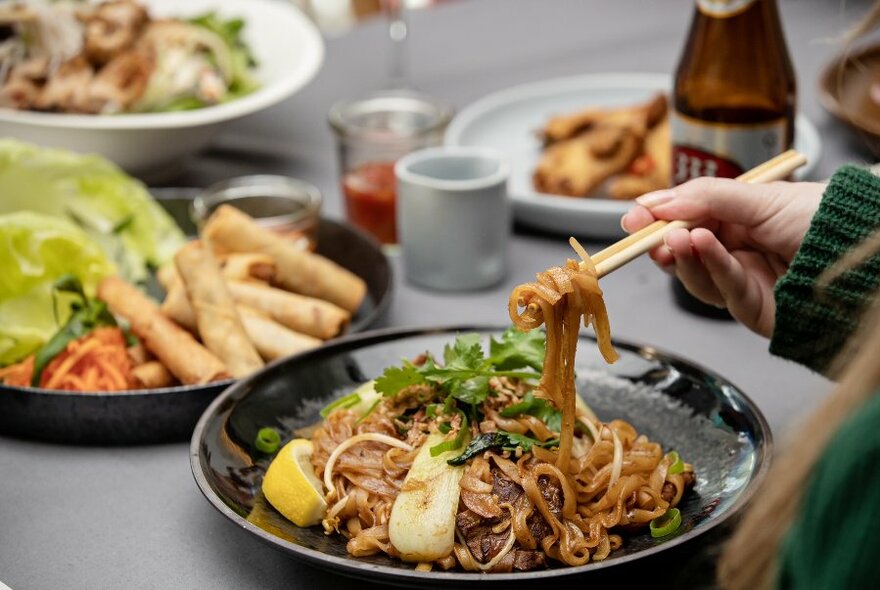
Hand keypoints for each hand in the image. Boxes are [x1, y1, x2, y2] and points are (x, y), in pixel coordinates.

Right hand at [620, 177, 824, 336]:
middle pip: (684, 252)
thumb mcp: (760, 197)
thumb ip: (706, 198)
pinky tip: (701, 245)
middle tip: (643, 234)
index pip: (687, 219)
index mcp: (739, 219)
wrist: (863, 257)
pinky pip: (722, 290)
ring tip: (676, 238)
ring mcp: (743, 281)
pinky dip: (708, 267)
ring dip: (682, 256)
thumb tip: (657, 201)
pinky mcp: (752, 308)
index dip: (658, 219)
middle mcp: (737, 250)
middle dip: (662, 243)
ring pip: (695, 276)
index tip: (633, 219)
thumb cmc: (824, 220)